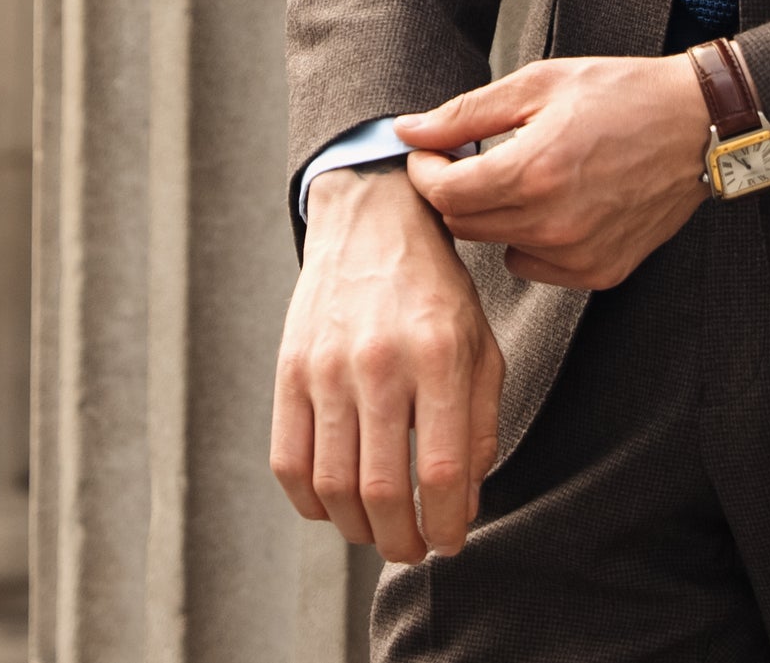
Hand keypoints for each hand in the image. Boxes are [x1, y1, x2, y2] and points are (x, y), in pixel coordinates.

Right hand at [271, 164, 503, 563]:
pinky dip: (312, 503)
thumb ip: (479, 425)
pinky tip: (336, 502)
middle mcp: (380, 361)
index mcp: (439, 354)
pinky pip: (289, 463)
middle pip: (382, 492)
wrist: (371, 219)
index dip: (447, 526)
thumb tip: (463, 503)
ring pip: (332, 489)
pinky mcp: (288, 369)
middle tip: (412, 549)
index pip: (442, 472)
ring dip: (358, 531)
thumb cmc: (434, 289)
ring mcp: (326, 366)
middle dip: (401, 543)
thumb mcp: (481, 344)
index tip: (450, 541)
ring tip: (377, 530)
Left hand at [398, 54, 708, 289]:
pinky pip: (536, 265)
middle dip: (456, 191)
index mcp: (532, 171)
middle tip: (473, 158)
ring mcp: (578, 254)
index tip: (431, 153)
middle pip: (464, 226)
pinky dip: (532, 238)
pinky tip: (557, 202)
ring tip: (525, 175)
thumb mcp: (538, 84)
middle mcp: (553, 223)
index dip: (425, 171)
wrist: (695, 125)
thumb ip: (466, 113)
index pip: (444, 194)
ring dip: (495, 214)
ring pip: (498, 247)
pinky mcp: (600, 272)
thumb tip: (408, 131)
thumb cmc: (619, 94)